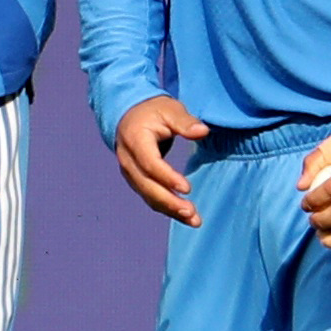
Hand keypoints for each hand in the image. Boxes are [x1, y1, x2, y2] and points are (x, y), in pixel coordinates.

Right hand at [114, 95, 208, 226]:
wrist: (129, 115)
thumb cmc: (153, 111)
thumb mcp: (169, 109)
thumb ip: (185, 122)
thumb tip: (203, 131)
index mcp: (135, 139)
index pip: (150, 163)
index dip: (167, 177)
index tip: (187, 188)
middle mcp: (128, 159)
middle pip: (147, 186)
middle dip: (169, 202)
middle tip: (191, 213)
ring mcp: (130, 173)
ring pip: (148, 196)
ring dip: (170, 210)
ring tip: (194, 220)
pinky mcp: (137, 181)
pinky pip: (150, 198)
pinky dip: (168, 208)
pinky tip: (186, 216)